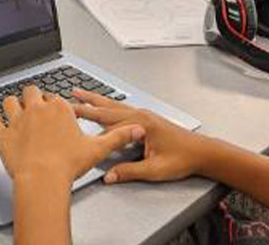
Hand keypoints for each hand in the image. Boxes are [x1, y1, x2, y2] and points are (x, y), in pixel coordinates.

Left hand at [0, 86, 144, 186]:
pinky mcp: (2, 134)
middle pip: (31, 92)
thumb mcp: (98, 149)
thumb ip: (117, 137)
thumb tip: (136, 130)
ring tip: (15, 109)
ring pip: (10, 101)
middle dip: (32, 97)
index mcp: (58, 108)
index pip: (54, 97)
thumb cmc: (68, 164)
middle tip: (35, 106)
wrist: (43, 179)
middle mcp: (36, 109)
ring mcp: (17, 120)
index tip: (55, 110)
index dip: (54, 103)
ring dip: (12, 105)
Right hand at [74, 90, 208, 184]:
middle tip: (67, 98)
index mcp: (140, 124)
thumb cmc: (182, 158)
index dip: (88, 124)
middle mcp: (140, 114)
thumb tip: (108, 176)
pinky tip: (103, 105)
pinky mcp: (146, 118)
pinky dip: (107, 105)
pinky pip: (121, 108)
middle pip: (107, 108)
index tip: (70, 119)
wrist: (201, 152)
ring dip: (95, 99)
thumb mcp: (154, 170)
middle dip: (86, 103)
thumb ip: (130, 171)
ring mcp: (143, 114)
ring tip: (79, 93)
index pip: (108, 126)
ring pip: (113, 105)